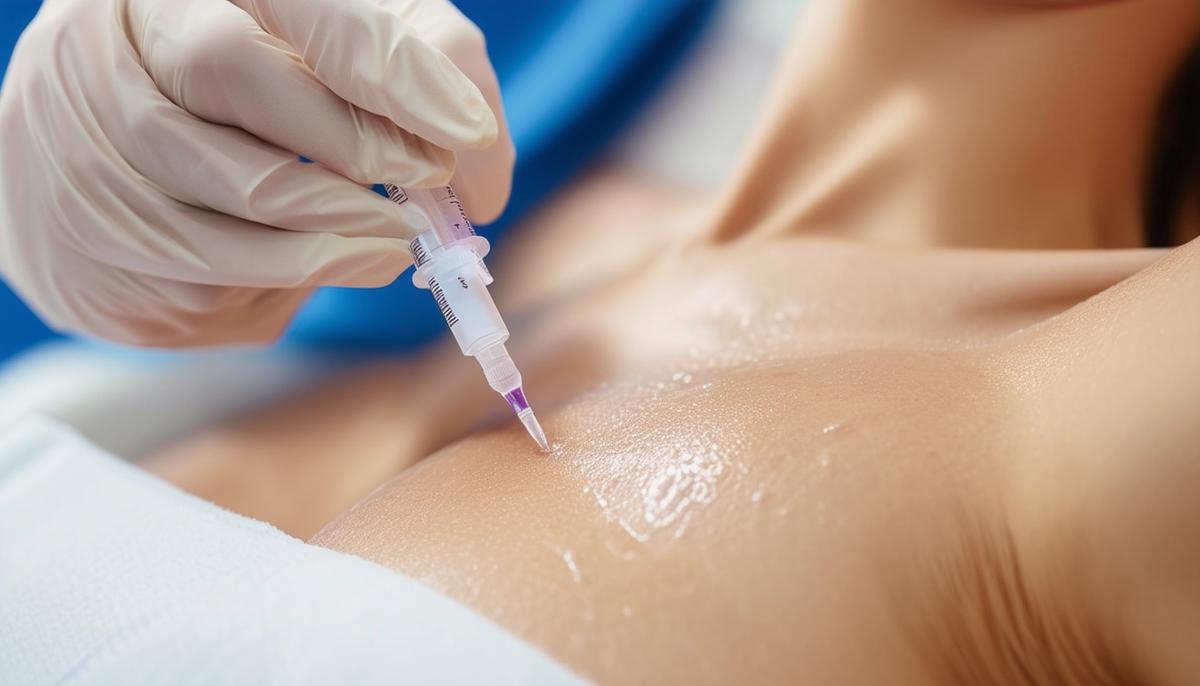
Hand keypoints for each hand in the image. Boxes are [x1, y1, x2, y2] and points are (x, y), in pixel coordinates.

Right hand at [0, 0, 513, 345]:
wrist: (111, 159)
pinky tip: (326, 261)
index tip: (465, 130)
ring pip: (229, 189)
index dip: (390, 69)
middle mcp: (112, 38)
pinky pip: (204, 272)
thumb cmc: (253, 94)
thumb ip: (425, 73)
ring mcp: (80, 135)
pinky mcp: (84, 234)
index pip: (300, 5)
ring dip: (337, 232)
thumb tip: (482, 175)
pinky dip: (287, 278)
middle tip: (428, 184)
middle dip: (354, 143)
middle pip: (235, 72)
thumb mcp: (339, 50)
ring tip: (395, 243)